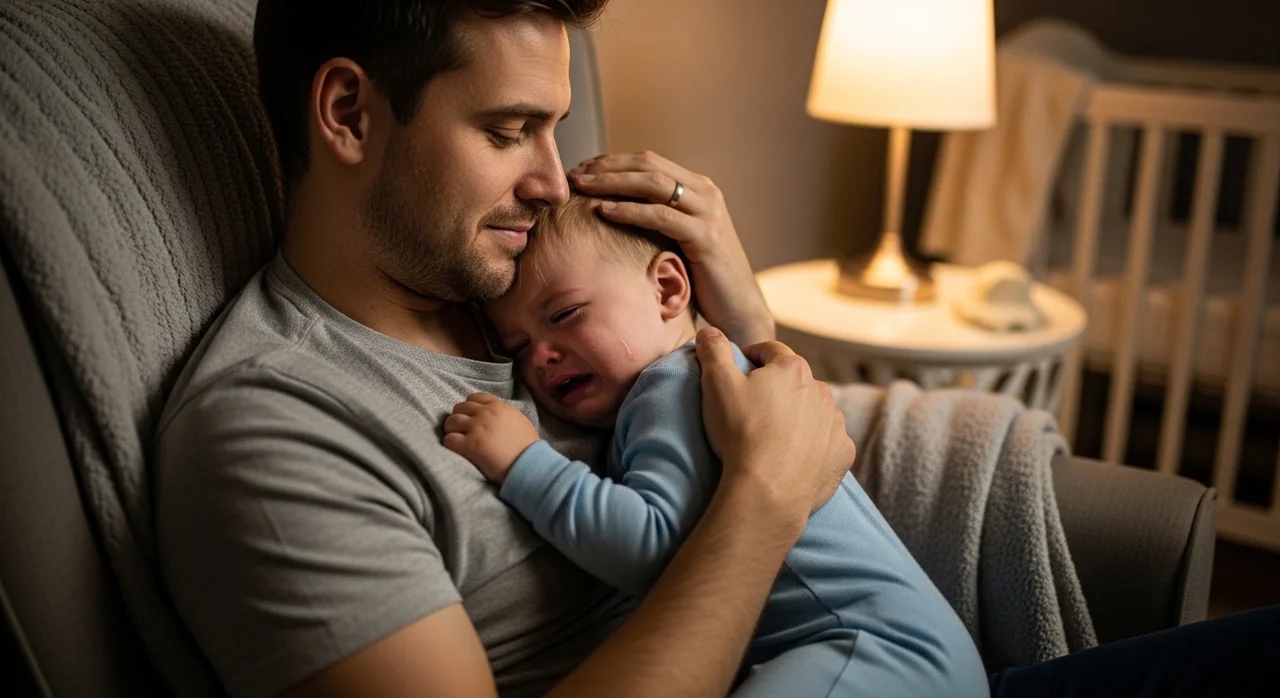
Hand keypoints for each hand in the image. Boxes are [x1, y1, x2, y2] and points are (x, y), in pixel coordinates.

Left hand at [443, 394, 539, 483]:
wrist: (529, 464)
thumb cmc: (527, 446)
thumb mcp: (520, 420)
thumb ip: (504, 414)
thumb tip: (494, 415)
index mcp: (498, 406)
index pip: (474, 397)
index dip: (469, 407)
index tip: (470, 417)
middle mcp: (485, 414)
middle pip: (459, 408)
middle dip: (459, 418)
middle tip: (462, 430)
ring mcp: (476, 428)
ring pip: (451, 421)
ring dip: (452, 430)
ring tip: (457, 439)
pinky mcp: (469, 445)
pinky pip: (449, 439)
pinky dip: (450, 444)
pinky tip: (457, 449)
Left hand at [567, 151, 774, 346]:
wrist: (738, 309)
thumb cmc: (703, 279)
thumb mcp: (679, 240)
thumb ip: (658, 219)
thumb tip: (614, 210)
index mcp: (698, 188)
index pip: (648, 162)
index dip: (611, 162)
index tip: (579, 170)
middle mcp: (706, 193)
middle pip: (648, 165)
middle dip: (606, 166)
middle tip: (573, 174)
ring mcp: (708, 212)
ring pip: (653, 183)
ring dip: (612, 181)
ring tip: (581, 186)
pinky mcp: (707, 237)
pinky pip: (662, 216)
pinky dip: (631, 210)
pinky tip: (604, 211)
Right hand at [695, 328, 854, 521]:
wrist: (768, 490)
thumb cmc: (740, 433)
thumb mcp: (716, 383)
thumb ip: (713, 350)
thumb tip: (708, 330)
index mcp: (792, 368)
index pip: (770, 350)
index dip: (751, 357)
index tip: (738, 371)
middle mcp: (821, 390)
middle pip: (795, 381)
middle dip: (776, 389)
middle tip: (752, 409)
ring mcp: (835, 423)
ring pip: (814, 411)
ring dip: (797, 416)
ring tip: (773, 437)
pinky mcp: (843, 453)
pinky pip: (827, 442)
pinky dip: (814, 445)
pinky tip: (794, 458)